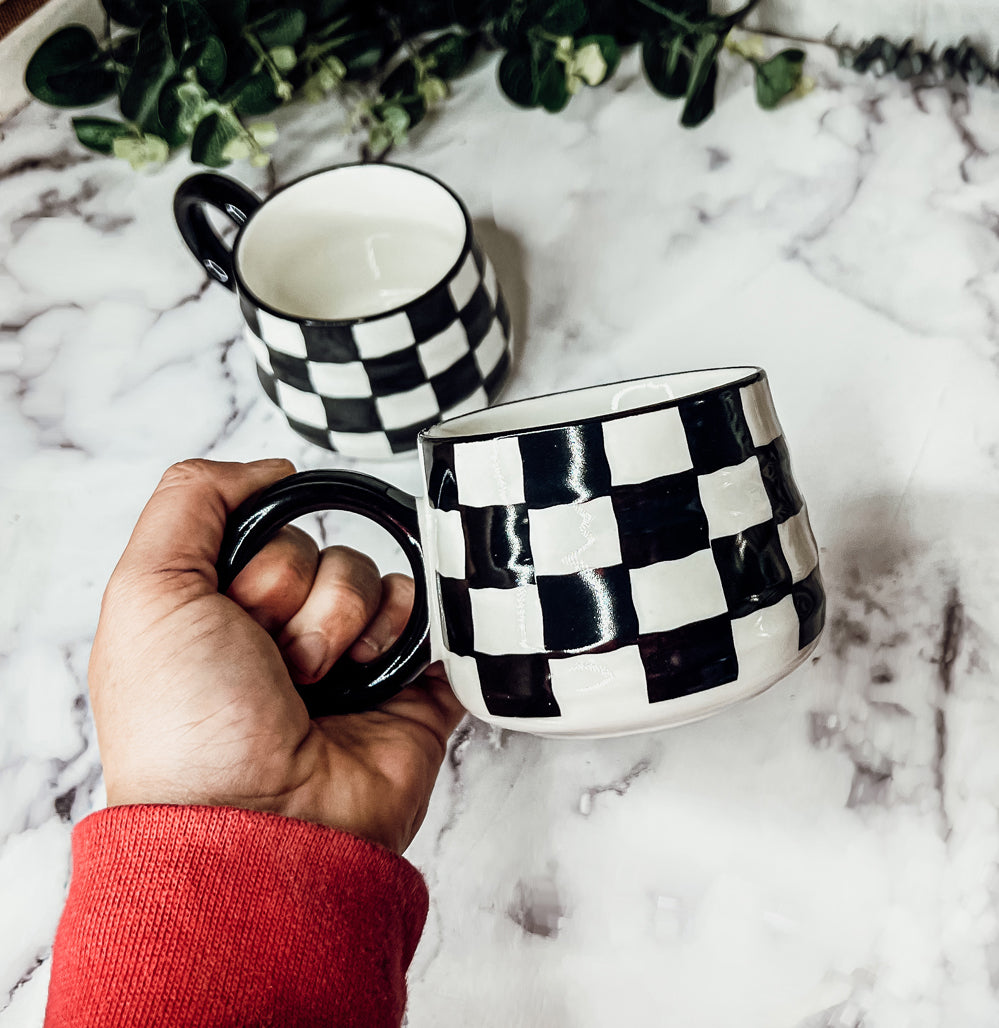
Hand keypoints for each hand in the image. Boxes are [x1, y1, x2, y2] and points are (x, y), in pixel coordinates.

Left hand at [89, 458, 464, 853]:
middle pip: (319, 549)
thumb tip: (271, 468)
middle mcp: (280, 632)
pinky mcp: (404, 683)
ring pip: (372, 576)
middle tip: (272, 660)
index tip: (233, 611)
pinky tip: (375, 669)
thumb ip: (190, 500)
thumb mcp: (148, 590)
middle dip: (296, 597)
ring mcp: (345, 658)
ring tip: (319, 681)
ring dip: (345, 622)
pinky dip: (406, 630)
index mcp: (218, 611)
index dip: (256, 558)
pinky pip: (427, 614)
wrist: (263, 821)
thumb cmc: (192, 724)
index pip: (262, 529)